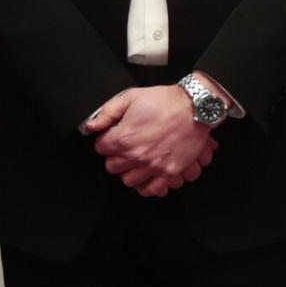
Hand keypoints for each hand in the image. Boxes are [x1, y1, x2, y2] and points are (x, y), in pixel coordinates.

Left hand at [86, 86, 216, 197]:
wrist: (194, 108)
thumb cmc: (164, 101)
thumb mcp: (131, 97)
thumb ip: (108, 112)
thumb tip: (92, 126)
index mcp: (124, 137)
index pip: (101, 148)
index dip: (106, 141)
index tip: (113, 137)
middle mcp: (136, 155)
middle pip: (112, 167)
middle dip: (115, 157)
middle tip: (124, 149)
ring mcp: (153, 166)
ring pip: (128, 181)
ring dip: (129, 171)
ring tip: (136, 162)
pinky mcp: (169, 172)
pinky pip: (151, 190)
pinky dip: (146, 186)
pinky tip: (146, 177)